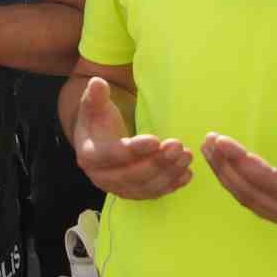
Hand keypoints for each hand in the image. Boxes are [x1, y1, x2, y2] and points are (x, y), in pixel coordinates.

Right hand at [72, 77, 193, 199]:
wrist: (97, 140)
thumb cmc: (98, 119)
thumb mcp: (94, 105)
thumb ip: (96, 95)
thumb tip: (97, 83)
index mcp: (90, 155)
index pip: (113, 155)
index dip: (135, 149)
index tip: (156, 140)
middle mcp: (102, 177)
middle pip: (132, 175)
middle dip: (157, 162)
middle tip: (178, 146)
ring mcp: (118, 189)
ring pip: (145, 187)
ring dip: (168, 174)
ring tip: (186, 156)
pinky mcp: (133, 193)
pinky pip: (153, 194)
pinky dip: (171, 186)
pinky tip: (187, 174)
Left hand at [201, 115, 276, 232]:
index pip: (267, 180)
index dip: (241, 161)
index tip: (221, 140)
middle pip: (251, 194)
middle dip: (225, 167)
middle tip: (208, 141)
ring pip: (250, 201)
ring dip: (226, 176)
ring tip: (209, 151)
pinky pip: (255, 204)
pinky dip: (236, 186)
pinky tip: (226, 167)